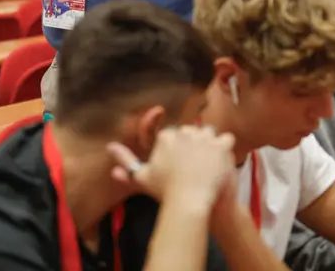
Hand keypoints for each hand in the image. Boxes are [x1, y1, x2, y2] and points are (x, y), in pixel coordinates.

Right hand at [108, 126, 235, 207]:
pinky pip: (226, 139)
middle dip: (192, 144)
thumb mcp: (141, 176)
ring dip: (209, 143)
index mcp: (166, 137)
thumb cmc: (165, 191)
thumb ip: (125, 160)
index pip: (173, 135)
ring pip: (208, 132)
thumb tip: (108, 146)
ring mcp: (204, 137)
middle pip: (190, 132)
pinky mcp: (221, 144)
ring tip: (208, 162)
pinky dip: (225, 148)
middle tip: (193, 165)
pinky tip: (221, 160)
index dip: (177, 149)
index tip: (179, 163)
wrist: (190, 202)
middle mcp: (184, 132)